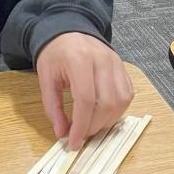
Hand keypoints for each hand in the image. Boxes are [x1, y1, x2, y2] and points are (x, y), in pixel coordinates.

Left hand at [36, 33, 133, 149]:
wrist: (69, 30)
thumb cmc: (56, 54)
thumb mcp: (46, 79)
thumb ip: (52, 107)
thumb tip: (62, 133)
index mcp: (79, 60)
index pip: (86, 100)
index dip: (81, 126)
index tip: (74, 142)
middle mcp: (103, 60)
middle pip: (106, 103)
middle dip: (94, 126)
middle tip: (81, 135)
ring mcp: (116, 63)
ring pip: (121, 101)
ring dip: (107, 120)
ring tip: (91, 125)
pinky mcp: (123, 67)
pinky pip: (127, 95)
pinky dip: (117, 110)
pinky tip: (103, 114)